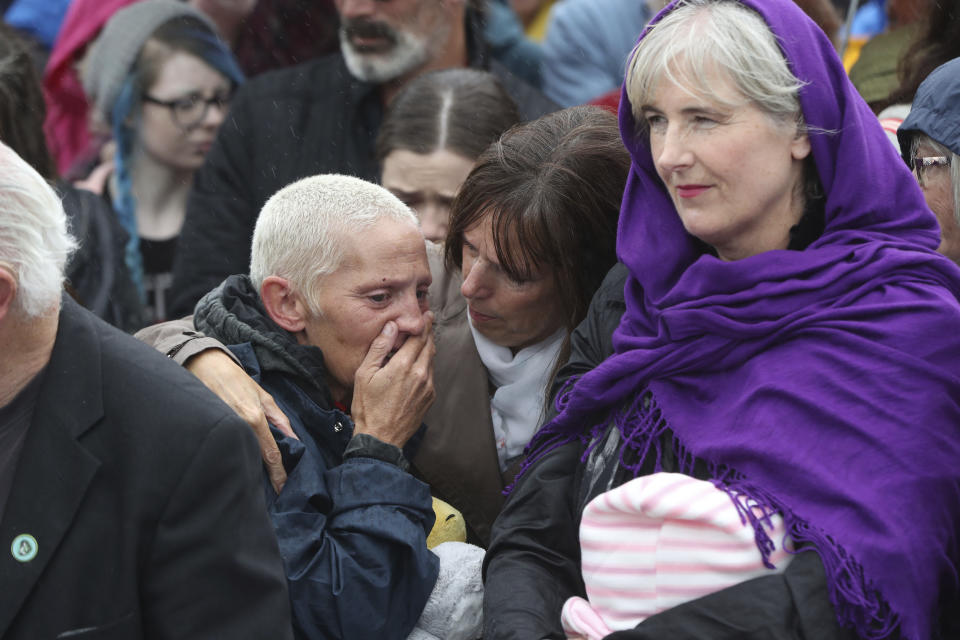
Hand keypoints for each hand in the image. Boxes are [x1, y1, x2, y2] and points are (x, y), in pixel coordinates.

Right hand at [186, 349, 295, 492]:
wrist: (203, 366)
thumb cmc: (235, 379)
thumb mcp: (263, 396)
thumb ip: (280, 419)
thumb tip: (294, 439)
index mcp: (254, 419)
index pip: (270, 455)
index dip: (278, 475)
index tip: (283, 489)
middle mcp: (239, 428)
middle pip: (255, 460)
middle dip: (266, 476)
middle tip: (276, 489)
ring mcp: (223, 431)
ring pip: (241, 456)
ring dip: (251, 470)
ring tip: (261, 483)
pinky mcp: (211, 432)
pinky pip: (227, 450)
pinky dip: (236, 457)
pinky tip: (241, 464)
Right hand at [351, 313, 435, 447]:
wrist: (380, 438)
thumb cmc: (368, 406)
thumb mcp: (365, 374)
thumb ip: (379, 348)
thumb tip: (391, 327)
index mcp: (404, 365)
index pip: (419, 337)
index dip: (424, 324)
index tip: (427, 314)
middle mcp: (420, 374)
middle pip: (429, 346)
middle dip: (428, 333)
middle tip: (428, 322)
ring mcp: (427, 387)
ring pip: (431, 361)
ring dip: (428, 349)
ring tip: (423, 341)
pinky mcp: (430, 398)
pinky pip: (430, 376)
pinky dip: (426, 366)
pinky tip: (418, 366)